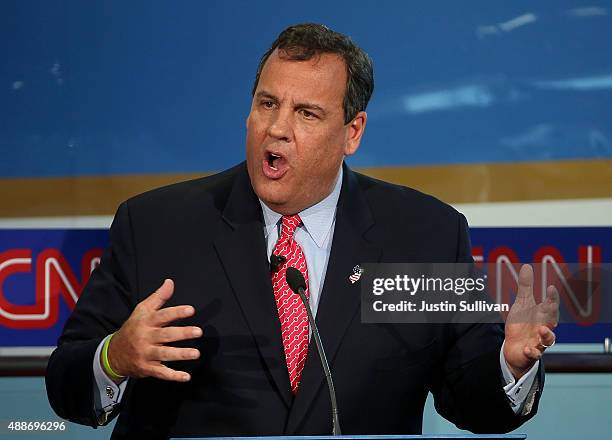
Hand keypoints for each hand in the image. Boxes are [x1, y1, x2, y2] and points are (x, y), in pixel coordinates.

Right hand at [104, 279, 201, 382]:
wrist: (112, 354)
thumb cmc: (132, 328)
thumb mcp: (142, 310)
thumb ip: (158, 297)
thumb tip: (170, 282)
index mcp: (146, 322)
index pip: (162, 315)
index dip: (176, 312)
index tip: (191, 310)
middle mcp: (146, 337)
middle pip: (166, 335)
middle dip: (182, 333)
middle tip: (198, 331)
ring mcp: (146, 354)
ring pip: (165, 354)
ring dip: (181, 354)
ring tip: (196, 353)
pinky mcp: (147, 368)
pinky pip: (161, 373)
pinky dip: (173, 376)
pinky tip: (186, 377)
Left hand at [503, 264, 558, 378]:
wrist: (515, 348)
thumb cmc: (522, 324)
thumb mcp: (522, 304)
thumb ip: (525, 287)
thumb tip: (527, 266)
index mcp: (542, 315)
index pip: (550, 305)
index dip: (552, 297)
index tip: (551, 288)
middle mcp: (544, 328)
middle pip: (552, 321)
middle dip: (552, 314)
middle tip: (550, 305)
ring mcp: (539, 342)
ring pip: (549, 340)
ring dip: (547, 335)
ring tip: (542, 329)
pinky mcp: (531, 353)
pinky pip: (534, 355)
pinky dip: (532, 352)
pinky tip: (527, 349)